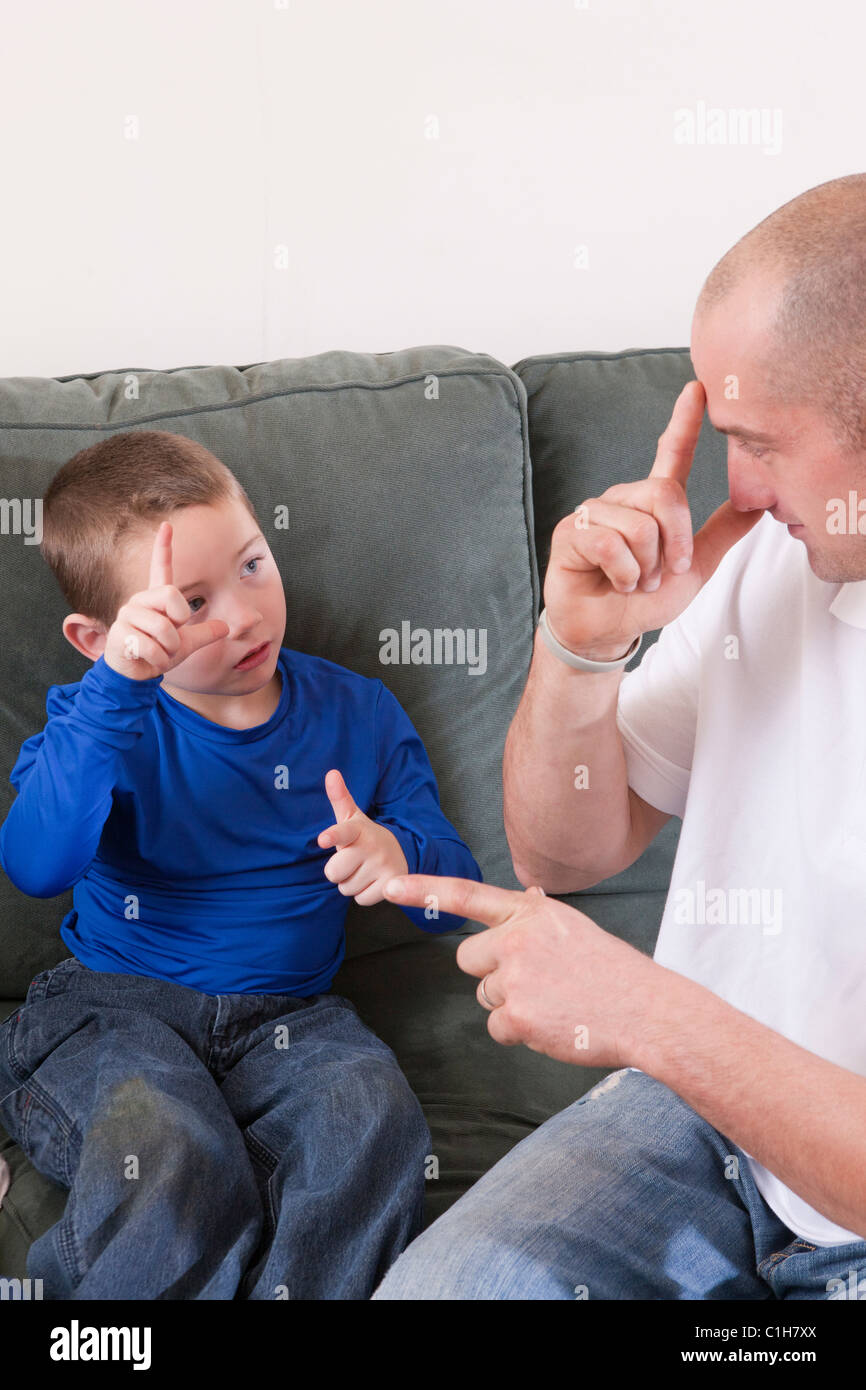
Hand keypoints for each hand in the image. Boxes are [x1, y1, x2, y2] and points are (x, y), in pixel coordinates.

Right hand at [103, 521, 229, 680]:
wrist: (136, 676)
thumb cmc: (158, 654)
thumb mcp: (186, 644)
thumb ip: (205, 633)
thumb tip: (226, 626)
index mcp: (156, 600)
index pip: (160, 569)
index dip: (164, 547)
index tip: (167, 525)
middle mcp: (140, 602)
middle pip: (172, 597)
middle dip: (179, 625)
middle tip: (170, 640)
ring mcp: (128, 616)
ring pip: (164, 629)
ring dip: (168, 649)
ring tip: (158, 652)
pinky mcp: (120, 633)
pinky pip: (152, 647)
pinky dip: (157, 660)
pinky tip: (147, 660)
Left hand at [318, 769, 408, 905]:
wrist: (402, 851)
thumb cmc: (366, 836)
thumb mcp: (353, 818)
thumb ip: (340, 797)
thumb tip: (331, 773)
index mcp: (358, 829)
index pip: (342, 832)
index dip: (332, 835)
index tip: (322, 839)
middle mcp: (371, 846)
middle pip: (333, 872)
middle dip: (338, 871)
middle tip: (351, 862)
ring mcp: (383, 865)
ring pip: (346, 888)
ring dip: (352, 883)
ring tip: (364, 870)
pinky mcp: (391, 883)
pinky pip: (361, 899)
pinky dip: (364, 894)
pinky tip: (373, 881)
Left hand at [382, 873, 662, 1067]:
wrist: (646, 1010)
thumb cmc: (613, 971)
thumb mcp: (574, 927)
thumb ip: (538, 916)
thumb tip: (524, 896)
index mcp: (530, 912)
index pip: (466, 894)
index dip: (422, 890)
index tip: (389, 886)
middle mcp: (517, 938)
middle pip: (467, 958)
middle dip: (491, 973)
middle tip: (537, 981)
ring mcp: (516, 977)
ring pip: (485, 995)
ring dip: (510, 1003)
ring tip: (554, 1001)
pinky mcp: (518, 1016)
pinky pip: (497, 1027)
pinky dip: (520, 1032)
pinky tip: (553, 1023)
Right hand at [543, 380, 764, 659]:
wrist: (609, 631)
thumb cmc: (644, 599)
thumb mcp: (695, 568)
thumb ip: (721, 534)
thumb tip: (759, 506)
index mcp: (653, 503)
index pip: (670, 453)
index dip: (684, 421)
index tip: (698, 388)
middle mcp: (625, 500)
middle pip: (664, 495)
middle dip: (673, 545)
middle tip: (662, 573)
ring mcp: (597, 513)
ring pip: (639, 526)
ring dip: (646, 568)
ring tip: (633, 580)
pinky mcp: (572, 531)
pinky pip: (611, 543)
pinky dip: (623, 573)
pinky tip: (614, 582)